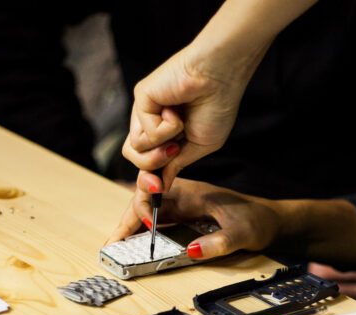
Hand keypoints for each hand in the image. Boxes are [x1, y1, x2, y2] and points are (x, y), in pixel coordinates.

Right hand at [107, 173, 283, 259]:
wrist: (273, 221)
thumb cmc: (259, 222)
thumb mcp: (243, 233)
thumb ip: (221, 243)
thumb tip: (194, 251)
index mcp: (191, 191)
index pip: (154, 194)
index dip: (140, 212)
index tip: (133, 232)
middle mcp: (182, 195)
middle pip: (144, 203)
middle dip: (126, 223)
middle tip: (109, 247)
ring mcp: (183, 205)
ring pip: (148, 213)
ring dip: (131, 229)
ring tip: (114, 249)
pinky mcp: (185, 216)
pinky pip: (158, 222)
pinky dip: (144, 233)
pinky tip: (134, 246)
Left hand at [121, 46, 252, 189]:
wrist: (220, 77)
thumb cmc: (218, 106)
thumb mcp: (200, 146)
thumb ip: (177, 165)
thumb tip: (161, 186)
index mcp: (166, 135)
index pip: (149, 163)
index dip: (150, 181)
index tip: (157, 195)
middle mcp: (152, 123)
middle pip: (136, 159)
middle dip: (151, 169)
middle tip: (173, 156)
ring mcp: (144, 112)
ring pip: (134, 150)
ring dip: (160, 150)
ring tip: (178, 131)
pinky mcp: (140, 100)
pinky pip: (142, 133)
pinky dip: (164, 130)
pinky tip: (176, 111)